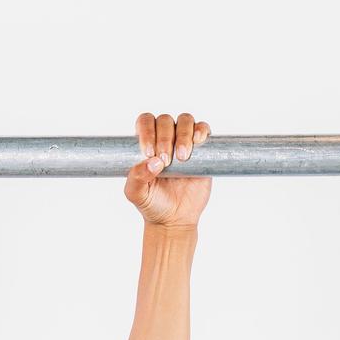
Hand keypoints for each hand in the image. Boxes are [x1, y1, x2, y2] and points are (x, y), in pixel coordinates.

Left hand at [123, 111, 211, 229]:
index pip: (145, 122)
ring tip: (182, 157)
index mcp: (145, 143)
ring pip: (185, 120)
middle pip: (165, 120)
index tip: (149, 152)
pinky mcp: (202, 149)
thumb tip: (153, 161)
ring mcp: (184, 141)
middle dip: (165, 137)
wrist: (175, 219)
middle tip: (165, 161)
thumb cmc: (152, 203)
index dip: (147, 131)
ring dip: (183, 134)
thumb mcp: (136, 194)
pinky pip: (203, 129)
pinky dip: (201, 130)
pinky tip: (198, 141)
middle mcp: (164, 138)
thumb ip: (136, 178)